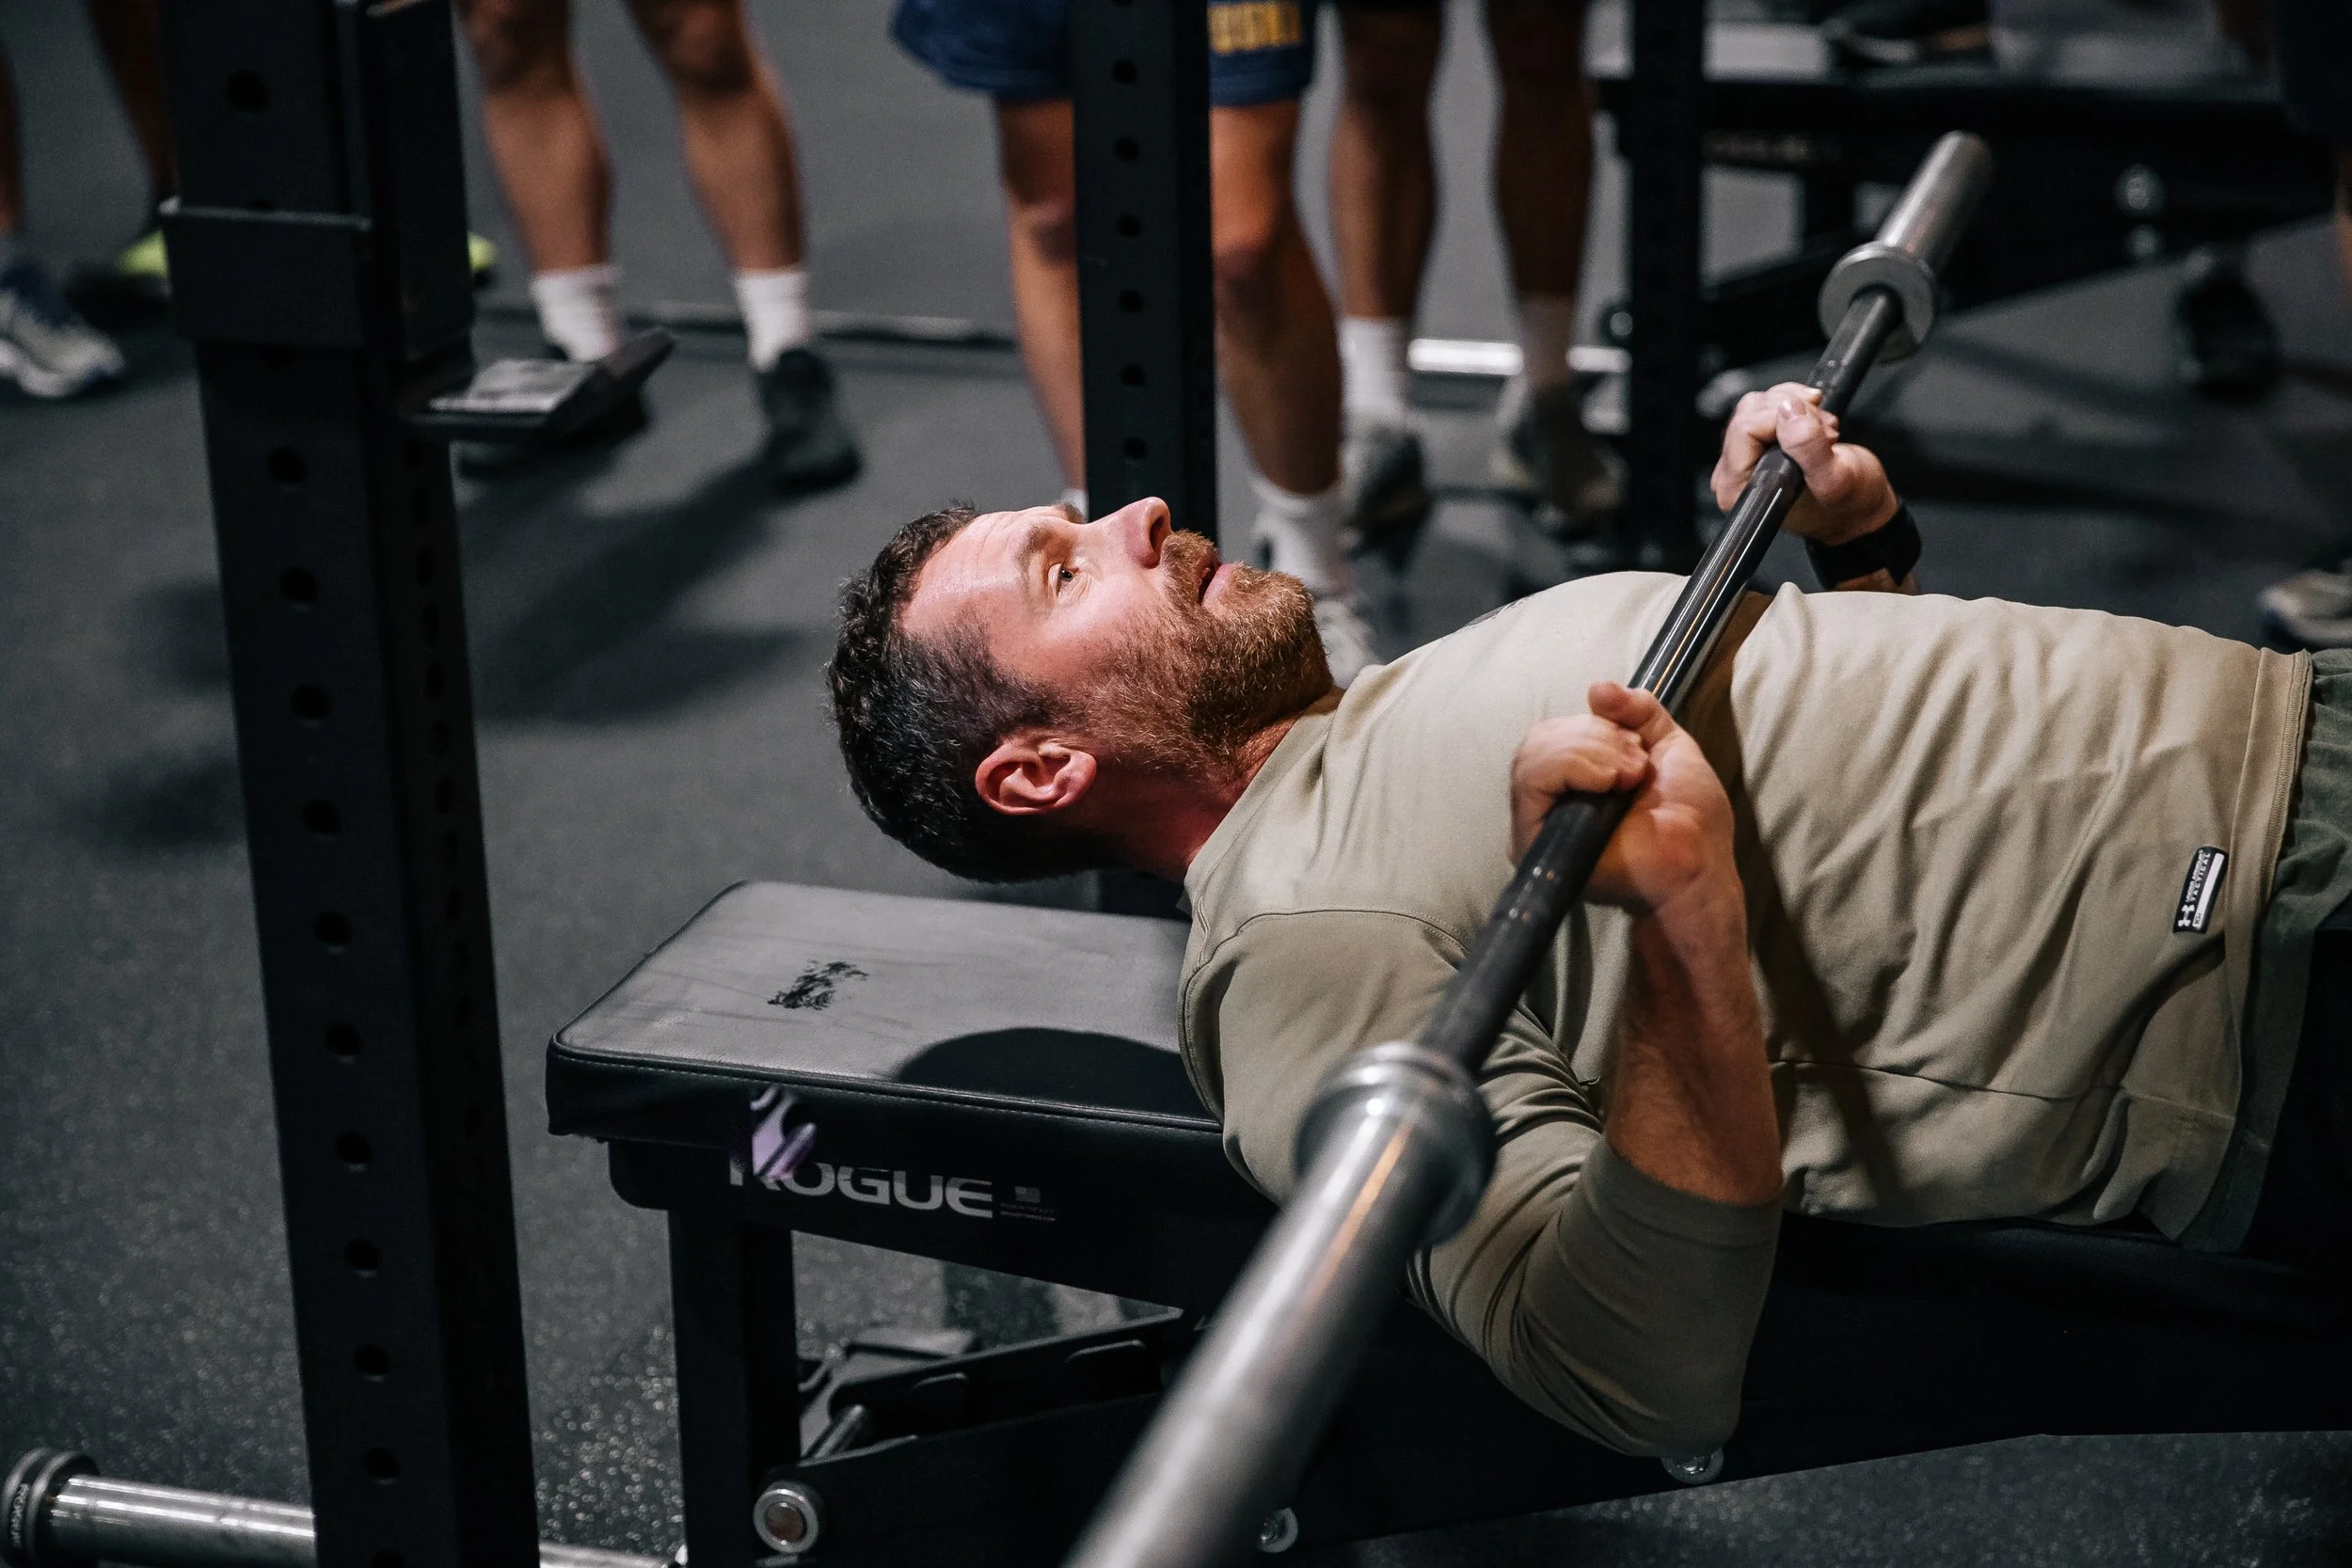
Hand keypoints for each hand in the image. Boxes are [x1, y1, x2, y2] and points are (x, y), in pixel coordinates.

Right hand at [1509, 682, 1739, 920]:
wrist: (1697, 860)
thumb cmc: (1690, 816)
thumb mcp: (1667, 744)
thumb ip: (1636, 711)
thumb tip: (1596, 686)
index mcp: (1575, 782)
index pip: (1555, 733)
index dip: (1595, 727)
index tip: (1638, 749)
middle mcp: (1549, 802)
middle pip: (1540, 738)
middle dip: (1595, 737)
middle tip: (1635, 767)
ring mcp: (1537, 823)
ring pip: (1532, 754)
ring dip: (1588, 752)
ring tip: (1626, 777)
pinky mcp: (1532, 840)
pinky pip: (1530, 781)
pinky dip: (1572, 768)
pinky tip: (1607, 784)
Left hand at [1711, 383, 1896, 546]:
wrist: (1859, 505)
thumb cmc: (1847, 505)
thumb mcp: (1837, 480)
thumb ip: (1810, 449)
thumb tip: (1788, 411)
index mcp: (1743, 490)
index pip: (1746, 430)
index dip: (1783, 421)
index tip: (1817, 432)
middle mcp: (1735, 472)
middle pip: (1750, 412)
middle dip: (1793, 412)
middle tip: (1826, 432)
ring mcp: (1744, 455)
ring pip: (1759, 403)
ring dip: (1798, 406)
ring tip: (1824, 430)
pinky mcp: (1757, 441)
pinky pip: (1767, 403)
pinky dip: (1796, 402)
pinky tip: (1814, 421)